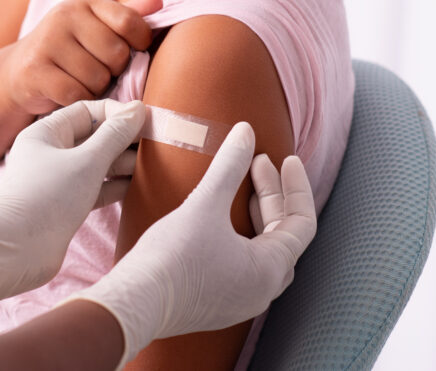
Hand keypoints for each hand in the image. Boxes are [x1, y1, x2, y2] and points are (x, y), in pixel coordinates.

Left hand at [0, 100, 145, 319]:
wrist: (16, 252)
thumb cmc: (47, 198)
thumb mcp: (87, 161)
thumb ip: (115, 135)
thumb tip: (138, 109)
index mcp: (46, 133)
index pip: (87, 111)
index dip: (117, 114)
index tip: (146, 121)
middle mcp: (50, 153)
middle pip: (94, 137)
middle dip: (123, 139)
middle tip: (155, 145)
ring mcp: (57, 181)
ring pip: (96, 164)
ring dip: (122, 163)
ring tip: (151, 166)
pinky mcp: (65, 205)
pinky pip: (95, 188)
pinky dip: (115, 186)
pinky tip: (137, 187)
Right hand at [2, 0, 161, 114]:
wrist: (19, 71)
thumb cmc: (70, 49)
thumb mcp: (98, 27)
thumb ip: (128, 16)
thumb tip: (159, 3)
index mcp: (86, 2)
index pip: (130, 22)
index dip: (139, 43)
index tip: (131, 51)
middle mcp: (64, 15)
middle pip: (117, 54)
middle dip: (114, 71)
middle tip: (98, 70)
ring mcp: (47, 42)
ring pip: (98, 78)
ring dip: (96, 89)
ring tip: (81, 81)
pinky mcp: (35, 70)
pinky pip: (77, 94)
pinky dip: (79, 101)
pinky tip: (69, 94)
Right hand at [71, 123, 317, 366]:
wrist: (133, 304)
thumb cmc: (171, 258)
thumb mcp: (205, 204)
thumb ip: (230, 165)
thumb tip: (246, 130)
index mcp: (268, 270)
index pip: (302, 223)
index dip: (297, 186)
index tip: (286, 159)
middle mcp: (261, 291)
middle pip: (283, 236)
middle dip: (272, 195)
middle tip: (257, 162)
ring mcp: (239, 302)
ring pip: (264, 251)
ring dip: (257, 216)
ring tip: (242, 185)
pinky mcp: (217, 305)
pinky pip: (244, 266)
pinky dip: (243, 236)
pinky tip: (222, 220)